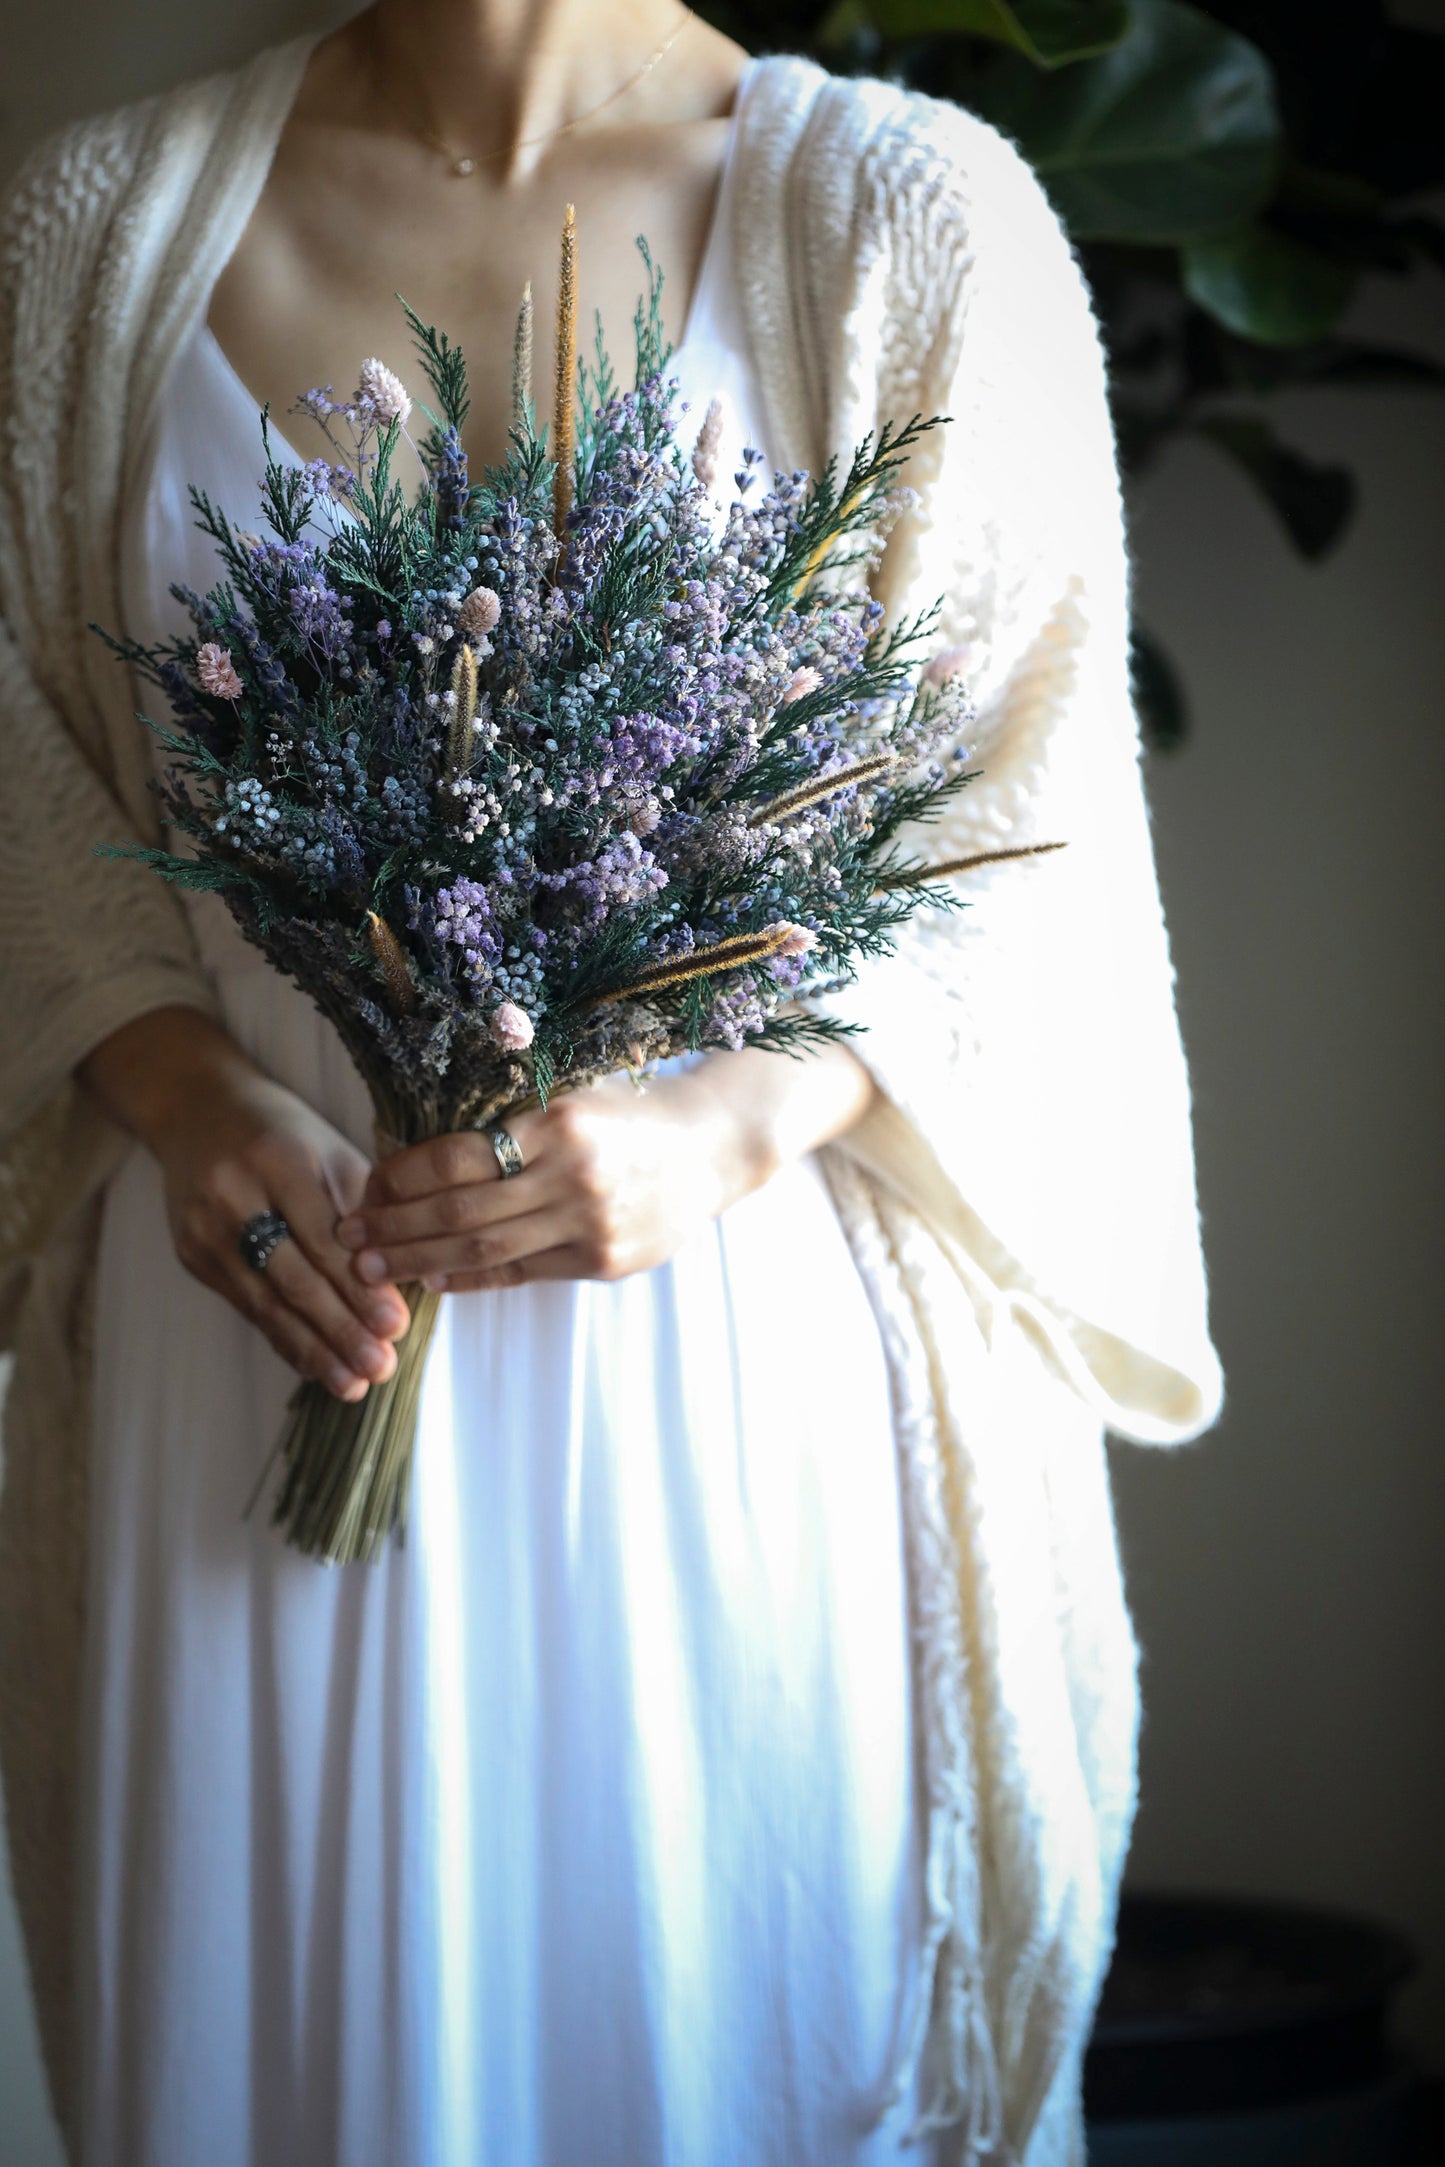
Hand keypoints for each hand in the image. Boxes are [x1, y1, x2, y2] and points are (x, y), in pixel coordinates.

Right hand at [80, 1007, 409, 1398]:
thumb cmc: (283, 1132)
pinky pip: (245, 1306)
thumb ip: (364, 1209)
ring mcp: (203, 1229)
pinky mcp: (190, 1254)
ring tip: (352, 1385)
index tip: (396, 1327)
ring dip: (312, 1349)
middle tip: (380, 1367)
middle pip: (292, 1276)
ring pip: (265, 1301)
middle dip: (340, 1329)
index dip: (360, 1287)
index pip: (325, 1238)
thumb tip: (406, 1276)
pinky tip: (315, 1364)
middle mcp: (233, 1195)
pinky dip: (283, 1338)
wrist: (194, 1109)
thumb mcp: (330, 1150)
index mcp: (278, 1160)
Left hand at [337, 1042, 877, 1294]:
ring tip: (373, 1268)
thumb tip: (423, 1156)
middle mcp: (572, 1174)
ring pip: (484, 1249)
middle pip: (460, 1210)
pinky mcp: (603, 1260)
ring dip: (418, 1260)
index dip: (402, 1176)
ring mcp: (590, 1223)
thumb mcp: (572, 1093)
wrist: (711, 1148)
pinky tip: (433, 1276)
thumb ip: (509, 1116)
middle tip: (348, 1239)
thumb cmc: (628, 1114)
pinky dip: (470, 1277)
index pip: (458, 1157)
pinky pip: (521, 1272)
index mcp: (557, 1122)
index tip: (368, 1185)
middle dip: (395, 1227)